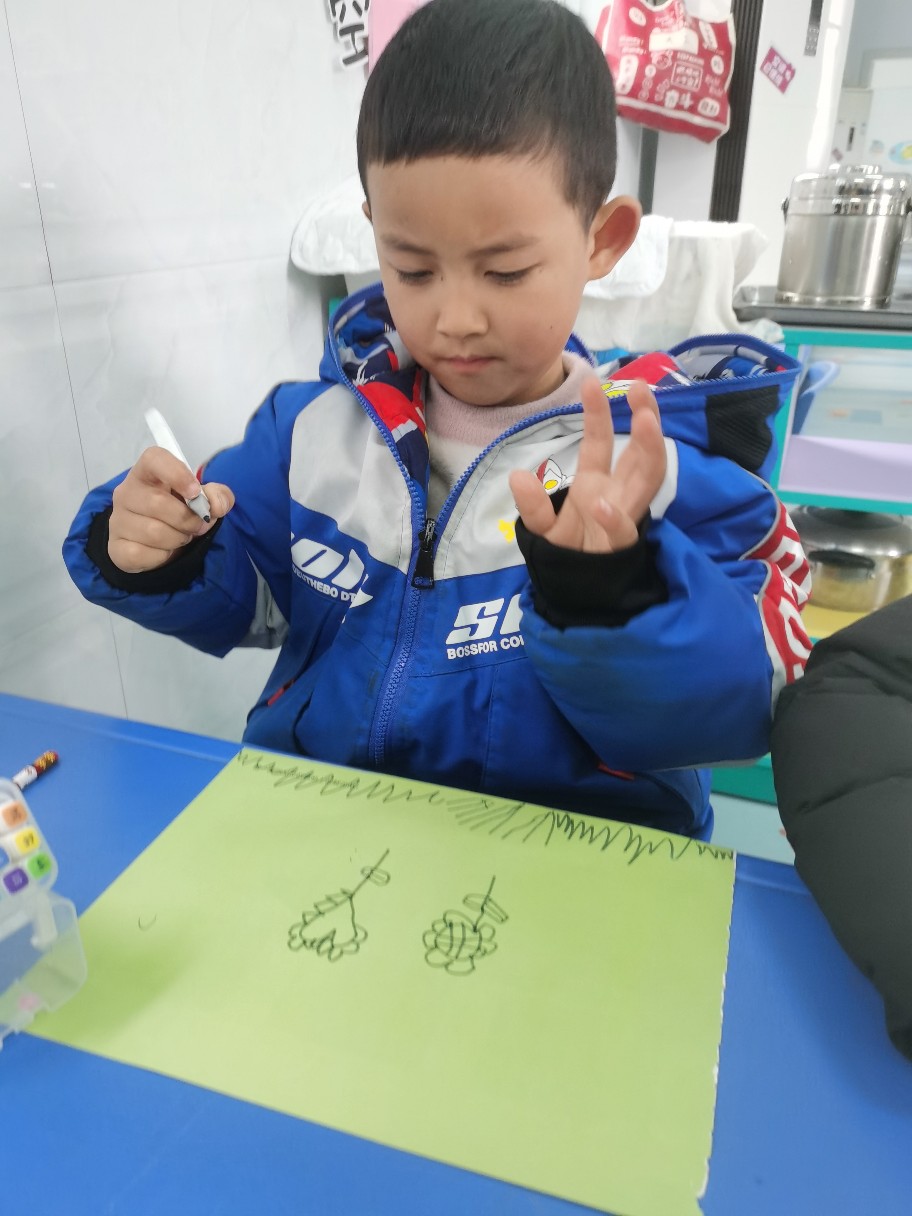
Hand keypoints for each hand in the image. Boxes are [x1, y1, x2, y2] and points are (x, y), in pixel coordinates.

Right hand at [107, 447, 234, 572]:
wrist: (160, 544)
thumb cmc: (180, 514)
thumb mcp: (204, 501)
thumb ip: (218, 496)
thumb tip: (217, 505)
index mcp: (147, 473)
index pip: (153, 459)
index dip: (176, 473)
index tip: (195, 492)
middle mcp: (126, 493)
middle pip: (157, 502)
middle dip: (187, 519)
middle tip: (197, 525)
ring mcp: (118, 520)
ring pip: (154, 532)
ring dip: (178, 539)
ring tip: (181, 537)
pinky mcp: (117, 547)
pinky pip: (143, 554)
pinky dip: (162, 556)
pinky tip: (163, 551)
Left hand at [508, 376, 665, 552]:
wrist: (574, 594)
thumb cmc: (566, 554)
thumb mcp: (542, 529)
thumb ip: (533, 505)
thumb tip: (517, 476)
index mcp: (597, 485)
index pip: (602, 442)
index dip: (598, 413)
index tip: (592, 382)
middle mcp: (617, 497)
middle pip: (640, 454)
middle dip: (645, 421)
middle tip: (642, 390)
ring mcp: (622, 521)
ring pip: (647, 481)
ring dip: (649, 450)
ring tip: (645, 421)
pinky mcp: (618, 550)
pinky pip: (622, 532)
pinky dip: (613, 520)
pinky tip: (602, 504)